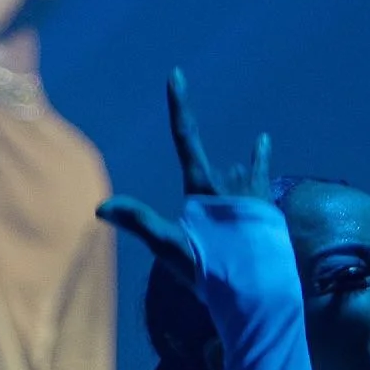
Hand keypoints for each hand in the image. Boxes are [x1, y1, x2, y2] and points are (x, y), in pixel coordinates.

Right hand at [97, 69, 272, 285]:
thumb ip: (139, 222)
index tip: (177, 74)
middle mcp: (229, 182)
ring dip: (229, 186)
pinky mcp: (268, 208)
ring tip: (234, 208)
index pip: (186, 138)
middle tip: (205, 232)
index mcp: (203, 188)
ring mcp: (252, 193)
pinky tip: (264, 140)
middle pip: (210, 168)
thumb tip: (101, 207)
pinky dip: (260, 158)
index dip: (180, 106)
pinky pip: (262, 174)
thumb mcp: (169, 248)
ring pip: (236, 175)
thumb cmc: (211, 272)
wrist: (259, 294)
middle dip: (202, 192)